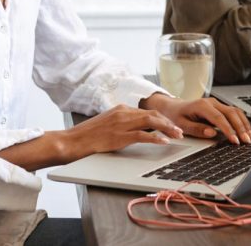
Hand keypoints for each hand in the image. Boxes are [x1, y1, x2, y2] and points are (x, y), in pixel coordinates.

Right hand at [67, 104, 183, 156]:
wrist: (70, 141)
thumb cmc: (86, 136)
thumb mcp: (106, 125)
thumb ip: (121, 124)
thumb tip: (136, 130)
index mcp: (120, 109)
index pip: (147, 111)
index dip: (162, 119)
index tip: (171, 125)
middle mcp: (122, 112)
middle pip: (153, 114)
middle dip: (168, 122)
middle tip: (180, 131)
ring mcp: (121, 124)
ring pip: (151, 122)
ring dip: (167, 128)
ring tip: (177, 135)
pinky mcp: (119, 136)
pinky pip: (142, 135)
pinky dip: (156, 138)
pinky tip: (164, 142)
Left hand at [141, 93, 250, 143]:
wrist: (173, 107)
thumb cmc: (176, 116)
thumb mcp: (181, 125)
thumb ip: (197, 129)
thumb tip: (212, 133)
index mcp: (202, 106)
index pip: (219, 118)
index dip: (228, 129)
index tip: (234, 140)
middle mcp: (211, 102)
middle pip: (231, 113)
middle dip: (240, 128)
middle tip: (246, 141)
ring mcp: (217, 104)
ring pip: (235, 111)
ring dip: (244, 124)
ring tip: (249, 137)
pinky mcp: (220, 107)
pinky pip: (234, 113)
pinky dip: (241, 121)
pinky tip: (246, 130)